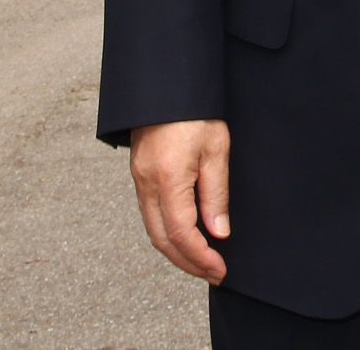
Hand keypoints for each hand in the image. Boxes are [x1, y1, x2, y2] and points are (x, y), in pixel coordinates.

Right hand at [130, 119, 231, 283]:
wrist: (166, 86)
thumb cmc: (196, 113)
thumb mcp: (217, 150)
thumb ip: (216, 194)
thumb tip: (218, 233)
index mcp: (167, 180)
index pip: (181, 234)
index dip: (200, 257)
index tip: (219, 269)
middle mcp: (147, 185)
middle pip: (162, 239)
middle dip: (187, 263)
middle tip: (213, 273)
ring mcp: (140, 181)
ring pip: (153, 229)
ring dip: (176, 251)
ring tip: (202, 261)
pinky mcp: (140, 175)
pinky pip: (151, 214)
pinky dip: (167, 233)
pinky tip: (184, 236)